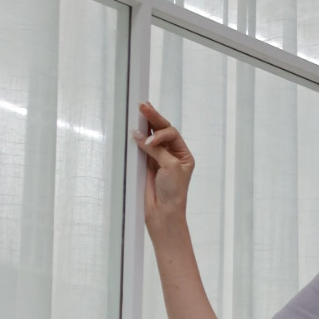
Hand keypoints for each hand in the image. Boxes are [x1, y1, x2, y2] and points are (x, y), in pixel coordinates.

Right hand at [131, 101, 194, 228]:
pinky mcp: (146, 164)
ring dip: (145, 124)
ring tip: (139, 109)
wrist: (163, 213)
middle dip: (153, 118)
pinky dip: (138, 138)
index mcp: (183, 154)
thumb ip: (156, 149)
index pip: (172, 133)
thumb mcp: (170, 166)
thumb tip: (139, 135)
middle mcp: (172, 154)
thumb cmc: (173, 192)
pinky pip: (142, 147)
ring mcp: (158, 158)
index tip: (151, 140)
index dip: (161, 132)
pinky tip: (134, 129)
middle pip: (162, 131)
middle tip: (142, 106)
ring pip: (151, 137)